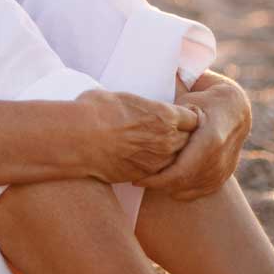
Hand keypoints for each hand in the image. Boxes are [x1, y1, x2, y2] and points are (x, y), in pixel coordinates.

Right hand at [75, 89, 201, 184]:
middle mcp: (167, 140)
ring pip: (178, 160)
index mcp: (165, 115)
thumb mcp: (122, 97)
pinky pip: (160, 173)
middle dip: (184, 138)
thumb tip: (135, 105)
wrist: (79, 138)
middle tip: (170, 135)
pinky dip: (156, 169)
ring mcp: (157, 161)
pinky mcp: (144, 176)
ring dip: (172, 156)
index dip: (188, 118)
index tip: (180, 118)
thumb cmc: (96, 110)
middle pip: (190, 141)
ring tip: (156, 149)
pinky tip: (143, 161)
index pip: (194, 119)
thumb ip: (140, 105)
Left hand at [133, 79, 251, 199]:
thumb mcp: (187, 101)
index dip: (160, 177)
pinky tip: (169, 187)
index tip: (139, 176)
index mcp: (211, 137)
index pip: (183, 168)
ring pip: (195, 188)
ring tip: (150, 182)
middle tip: (139, 180)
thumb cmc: (203, 100)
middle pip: (187, 181)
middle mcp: (221, 157)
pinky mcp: (226, 174)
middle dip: (161, 185)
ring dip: (171, 189)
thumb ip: (171, 116)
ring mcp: (226, 168)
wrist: (234, 109)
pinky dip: (185, 192)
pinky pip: (204, 190)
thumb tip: (145, 122)